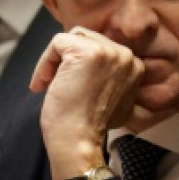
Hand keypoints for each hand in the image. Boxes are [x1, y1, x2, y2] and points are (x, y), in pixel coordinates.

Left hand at [30, 28, 144, 179]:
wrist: (79, 141)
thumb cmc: (90, 127)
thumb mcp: (115, 100)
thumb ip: (112, 80)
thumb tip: (95, 70)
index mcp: (135, 65)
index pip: (103, 48)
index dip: (80, 64)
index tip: (70, 85)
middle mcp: (125, 55)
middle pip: (87, 38)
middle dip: (67, 59)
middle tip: (55, 83)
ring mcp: (107, 52)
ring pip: (72, 38)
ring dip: (55, 60)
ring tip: (48, 83)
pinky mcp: (85, 52)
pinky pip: (57, 42)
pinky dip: (44, 61)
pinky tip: (42, 83)